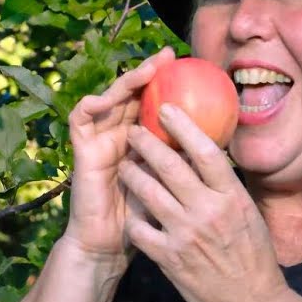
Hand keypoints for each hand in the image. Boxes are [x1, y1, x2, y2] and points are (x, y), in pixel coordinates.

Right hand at [61, 46, 176, 264]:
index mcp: (144, 140)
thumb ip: (185, 160)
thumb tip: (221, 140)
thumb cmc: (147, 218)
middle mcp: (121, 133)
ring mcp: (101, 139)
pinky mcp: (82, 149)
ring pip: (109, 98)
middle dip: (149, 71)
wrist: (111, 244)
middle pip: (133, 93)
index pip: (155, 102)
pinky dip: (91, 104)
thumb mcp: (173, 184)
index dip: (169, 82)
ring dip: (125, 81)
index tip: (191, 66)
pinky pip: (80, 119)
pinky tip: (104, 98)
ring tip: (145, 71)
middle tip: (168, 56)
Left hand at [119, 104, 287, 301]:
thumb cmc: (251, 253)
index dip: (183, 126)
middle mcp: (207, 211)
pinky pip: (140, 228)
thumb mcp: (247, 212)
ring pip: (148, 192)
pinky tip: (129, 209)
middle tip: (133, 130)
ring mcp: (185, 234)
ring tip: (124, 164)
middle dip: (147, 143)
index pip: (205, 152)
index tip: (165, 108)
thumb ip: (225, 186)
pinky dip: (132, 216)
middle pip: (170, 166)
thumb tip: (207, 154)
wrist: (248, 301)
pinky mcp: (168, 257)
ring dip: (132, 173)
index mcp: (231, 197)